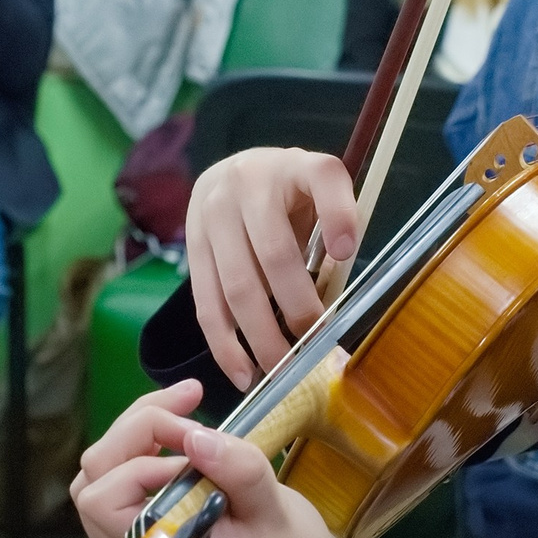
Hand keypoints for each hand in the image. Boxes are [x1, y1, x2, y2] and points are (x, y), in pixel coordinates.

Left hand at [69, 381, 448, 537]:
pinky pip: (118, 484)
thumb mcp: (276, 513)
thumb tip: (193, 434)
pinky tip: (180, 438)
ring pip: (100, 475)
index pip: (106, 494)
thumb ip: (237, 472)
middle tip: (194, 397)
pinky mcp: (144, 534)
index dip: (144, 450)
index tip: (200, 430)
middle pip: (94, 475)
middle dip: (138, 426)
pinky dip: (141, 451)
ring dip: (135, 435)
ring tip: (182, 414)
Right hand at [185, 148, 360, 387]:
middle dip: (299, 308)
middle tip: (317, 347)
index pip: (323, 178)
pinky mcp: (191, 244)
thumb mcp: (321, 196)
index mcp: (296, 165)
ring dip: (261, 337)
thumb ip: (335, 231)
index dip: (338, 215)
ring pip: (238, 285)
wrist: (234, 174)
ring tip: (281, 372)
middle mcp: (249, 181)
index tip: (345, 253)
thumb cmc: (291, 196)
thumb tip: (334, 298)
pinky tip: (242, 373)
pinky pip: (206, 301)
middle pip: (275, 253)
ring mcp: (213, 212)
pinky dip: (225, 343)